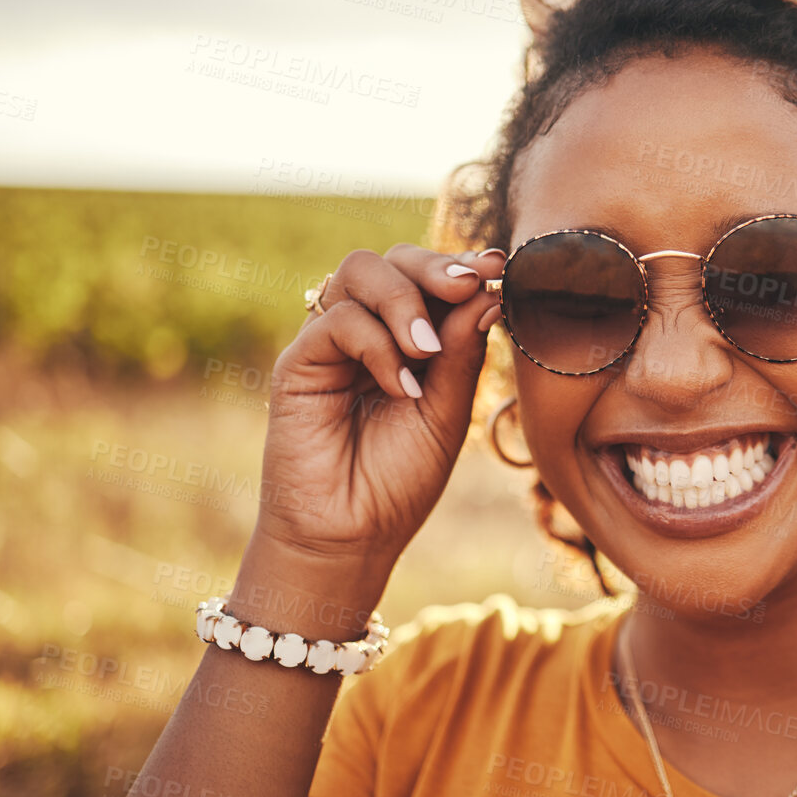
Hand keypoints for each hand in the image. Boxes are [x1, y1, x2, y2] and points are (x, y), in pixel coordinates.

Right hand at [250, 244, 506, 609]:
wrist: (351, 537)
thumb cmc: (399, 481)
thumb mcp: (447, 412)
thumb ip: (462, 352)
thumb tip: (487, 290)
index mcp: (405, 339)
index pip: (427, 276)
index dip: (460, 264)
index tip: (497, 266)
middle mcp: (365, 332)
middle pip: (391, 258)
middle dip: (435, 266)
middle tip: (467, 287)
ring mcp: (330, 344)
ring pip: (358, 271)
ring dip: (404, 300)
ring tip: (428, 351)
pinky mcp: (299, 364)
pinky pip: (337, 320)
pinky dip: (377, 345)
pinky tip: (399, 388)